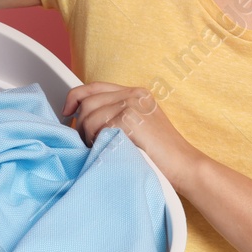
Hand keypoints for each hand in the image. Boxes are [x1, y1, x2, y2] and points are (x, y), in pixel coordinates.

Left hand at [63, 81, 201, 191]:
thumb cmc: (161, 154)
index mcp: (137, 93)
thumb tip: (81, 118)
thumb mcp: (140, 125)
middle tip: (88, 143)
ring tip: (101, 148)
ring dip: (88, 136)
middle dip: (81, 125)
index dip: (75, 98)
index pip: (95, 86)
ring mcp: (133, 105)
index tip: (67, 113)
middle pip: (88, 102)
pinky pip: (97, 128)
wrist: (184, 165)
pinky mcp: (129, 119)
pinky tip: (109, 150)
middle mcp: (134, 94)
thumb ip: (117, 114)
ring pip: (89, 116)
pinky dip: (97, 142)